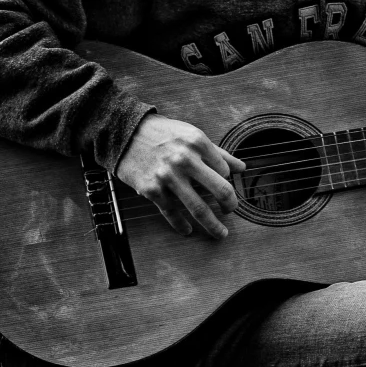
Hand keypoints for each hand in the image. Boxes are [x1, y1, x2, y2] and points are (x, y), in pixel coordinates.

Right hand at [116, 113, 244, 240]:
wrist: (124, 133)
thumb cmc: (161, 133)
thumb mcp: (191, 135)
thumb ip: (218, 152)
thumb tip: (241, 167)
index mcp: (198, 143)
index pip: (224, 171)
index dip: (226, 180)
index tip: (223, 188)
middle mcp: (185, 159)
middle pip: (220, 191)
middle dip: (230, 206)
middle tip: (231, 212)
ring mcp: (168, 176)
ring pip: (199, 208)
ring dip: (213, 225)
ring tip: (220, 233)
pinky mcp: (152, 189)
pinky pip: (172, 213)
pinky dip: (182, 225)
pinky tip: (188, 230)